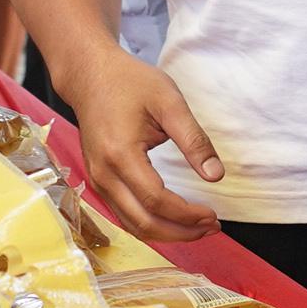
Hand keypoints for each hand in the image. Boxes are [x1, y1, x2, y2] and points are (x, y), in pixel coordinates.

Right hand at [66, 45, 224, 244]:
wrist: (90, 75)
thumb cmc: (129, 82)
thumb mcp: (169, 102)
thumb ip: (194, 140)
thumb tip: (216, 175)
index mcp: (121, 155)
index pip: (156, 201)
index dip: (187, 215)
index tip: (213, 215)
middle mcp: (104, 174)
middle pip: (142, 223)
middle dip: (180, 232)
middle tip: (212, 227)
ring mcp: (97, 179)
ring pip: (131, 224)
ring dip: (166, 233)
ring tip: (198, 227)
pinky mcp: (98, 180)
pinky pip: (123, 214)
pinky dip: (150, 223)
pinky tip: (173, 219)